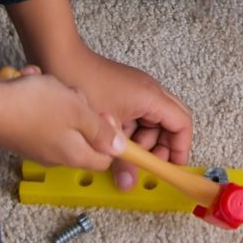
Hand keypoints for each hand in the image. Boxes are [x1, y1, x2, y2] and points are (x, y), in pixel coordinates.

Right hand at [0, 65, 127, 168]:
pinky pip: (39, 114)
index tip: (101, 111)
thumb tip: (120, 148)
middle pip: (82, 136)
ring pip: (60, 120)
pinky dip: (37, 96)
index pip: (105, 157)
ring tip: (45, 84)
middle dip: (80, 110)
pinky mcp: (20, 134)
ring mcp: (36, 145)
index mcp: (74, 155)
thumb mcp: (77, 111)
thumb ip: (101, 131)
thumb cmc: (32, 106)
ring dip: (57, 98)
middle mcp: (55, 156)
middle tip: (70, 94)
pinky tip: (28, 82)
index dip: (109, 135)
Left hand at [45, 46, 193, 189]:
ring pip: (153, 122)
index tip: (170, 167)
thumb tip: (129, 184)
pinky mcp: (125, 91)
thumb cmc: (83, 85)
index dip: (180, 148)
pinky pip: (138, 116)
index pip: (182, 124)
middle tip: (145, 164)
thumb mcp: (105, 130)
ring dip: (143, 141)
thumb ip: (121, 160)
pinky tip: (114, 140)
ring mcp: (138, 90)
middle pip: (171, 123)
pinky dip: (131, 131)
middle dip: (161, 146)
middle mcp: (150, 91)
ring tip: (122, 153)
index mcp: (151, 97)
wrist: (61, 58)